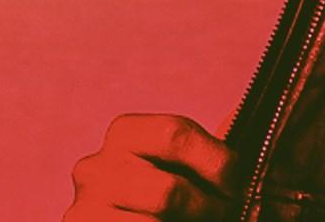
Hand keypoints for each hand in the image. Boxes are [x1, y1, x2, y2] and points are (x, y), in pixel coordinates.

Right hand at [64, 113, 239, 219]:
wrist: (126, 218)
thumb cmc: (162, 192)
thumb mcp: (183, 162)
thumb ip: (211, 145)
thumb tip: (241, 113)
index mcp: (124, 133)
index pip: (175, 134)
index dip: (217, 163)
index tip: (236, 184)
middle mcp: (94, 168)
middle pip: (168, 192)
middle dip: (206, 208)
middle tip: (224, 212)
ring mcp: (83, 211)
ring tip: (200, 220)